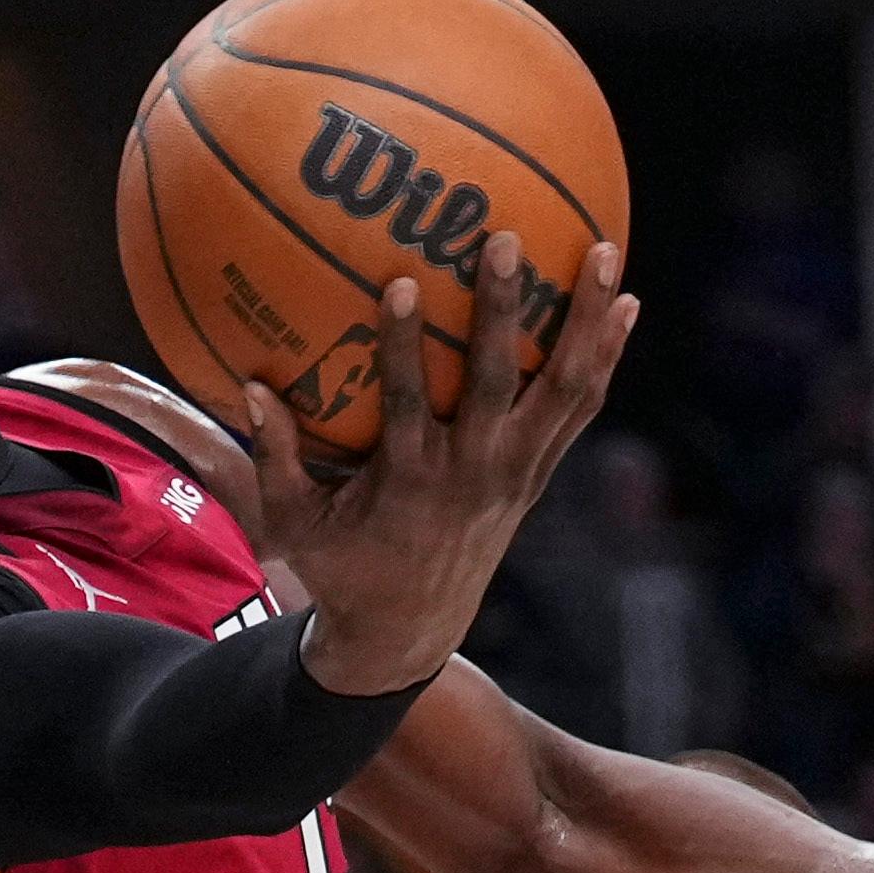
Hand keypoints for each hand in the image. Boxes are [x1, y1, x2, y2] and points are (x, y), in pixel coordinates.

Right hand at [235, 233, 643, 693]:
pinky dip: (605, 356)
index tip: (401, 282)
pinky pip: (582, 407)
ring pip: (564, 389)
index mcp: (411, 481)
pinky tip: (625, 304)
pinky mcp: (539, 473)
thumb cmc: (343, 569)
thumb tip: (248, 387)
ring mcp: (516, 472)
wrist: (410, 631)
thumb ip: (272, 460)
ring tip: (604, 252)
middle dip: (504, 312)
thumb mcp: (294, 526)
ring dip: (587, 321)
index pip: (410, 404)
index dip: (404, 345)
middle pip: (499, 383)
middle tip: (507, 241)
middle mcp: (475, 472)